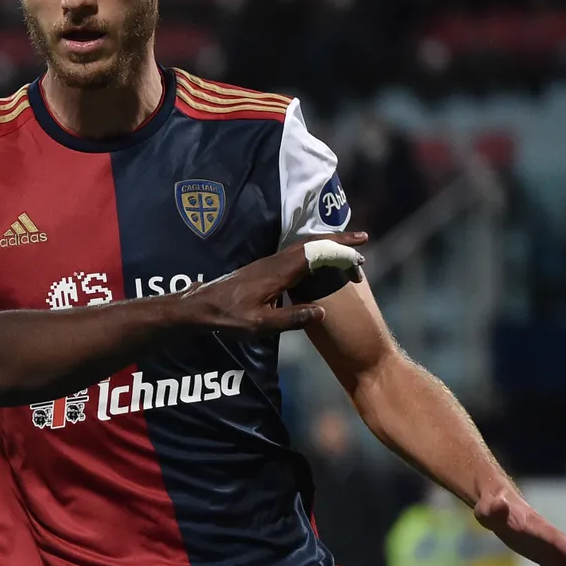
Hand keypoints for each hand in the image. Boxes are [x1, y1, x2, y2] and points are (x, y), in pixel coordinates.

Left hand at [177, 233, 368, 334]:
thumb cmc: (228, 317)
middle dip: (339, 241)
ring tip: (348, 250)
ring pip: (304, 246)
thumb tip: (322, 312)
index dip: (340, 253)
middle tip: (364, 240)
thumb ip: (291, 319)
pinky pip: (296, 253)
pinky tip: (319, 261)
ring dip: (327, 245)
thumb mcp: (260, 324)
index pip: (315, 254)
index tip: (360, 257)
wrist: (201, 307)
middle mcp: (275, 262)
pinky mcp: (264, 268)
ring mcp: (269, 263)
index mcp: (278, 272)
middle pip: (312, 243)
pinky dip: (314, 251)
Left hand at [475, 486, 565, 565]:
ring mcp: (549, 549)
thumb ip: (493, 508)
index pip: (554, 537)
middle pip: (565, 558)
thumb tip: (499, 504)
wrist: (498, 506)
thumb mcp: (487, 508)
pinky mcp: (546, 558)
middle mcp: (548, 538)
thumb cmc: (491, 507)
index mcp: (535, 525)